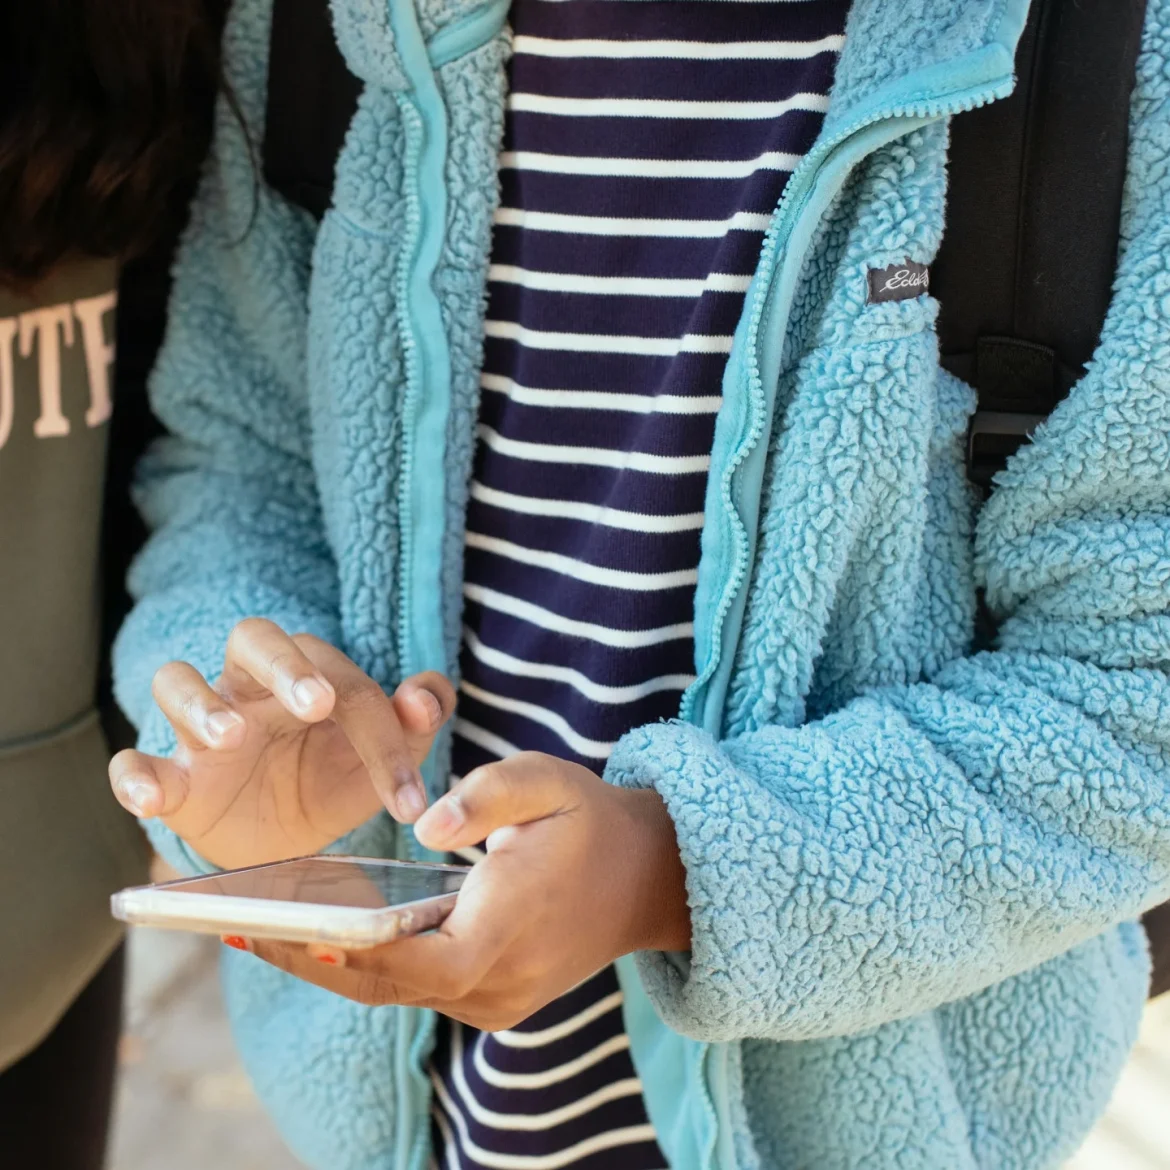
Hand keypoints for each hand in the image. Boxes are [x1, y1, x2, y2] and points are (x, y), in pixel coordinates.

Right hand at [108, 618, 455, 869]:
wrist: (285, 847)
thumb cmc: (334, 780)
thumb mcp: (385, 759)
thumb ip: (417, 721)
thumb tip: (425, 697)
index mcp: (307, 676)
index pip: (344, 681)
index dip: (382, 734)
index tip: (408, 795)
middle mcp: (250, 688)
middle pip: (251, 638)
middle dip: (284, 665)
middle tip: (317, 703)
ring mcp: (200, 731)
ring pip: (176, 681)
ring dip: (201, 704)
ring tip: (230, 736)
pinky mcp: (170, 779)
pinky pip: (131, 763)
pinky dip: (134, 776)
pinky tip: (153, 798)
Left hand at [231, 753, 690, 1028]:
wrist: (647, 878)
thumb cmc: (590, 822)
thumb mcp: (550, 782)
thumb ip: (489, 794)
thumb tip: (428, 827)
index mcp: (504, 931)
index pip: (405, 957)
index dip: (338, 948)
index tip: (276, 928)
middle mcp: (495, 985)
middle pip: (383, 984)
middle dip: (310, 958)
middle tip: (235, 929)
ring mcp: (495, 1002)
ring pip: (394, 993)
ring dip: (331, 965)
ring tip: (262, 930)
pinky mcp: (492, 999)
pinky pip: (416, 988)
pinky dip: (369, 965)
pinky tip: (328, 933)